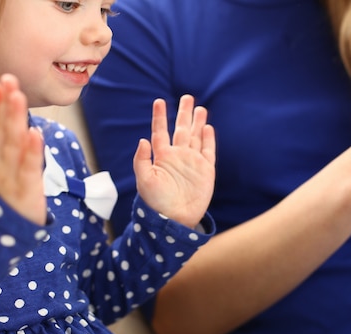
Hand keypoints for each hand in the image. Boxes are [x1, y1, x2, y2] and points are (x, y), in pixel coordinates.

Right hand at [0, 74, 46, 225]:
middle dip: (5, 105)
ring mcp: (9, 178)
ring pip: (12, 145)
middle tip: (9, 80)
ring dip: (15, 120)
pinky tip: (34, 134)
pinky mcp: (24, 192)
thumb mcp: (3, 173)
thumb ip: (6, 150)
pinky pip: (28, 169)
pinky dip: (30, 152)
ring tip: (19, 98)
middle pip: (2, 131)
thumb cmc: (7, 201)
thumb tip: (13, 125)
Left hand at [133, 95, 215, 227]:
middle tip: (186, 97)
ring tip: (200, 108)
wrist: (175, 218)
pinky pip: (208, 151)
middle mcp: (178, 156)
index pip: (160, 131)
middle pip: (181, 129)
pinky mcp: (205, 170)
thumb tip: (143, 140)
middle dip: (184, 113)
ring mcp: (192, 162)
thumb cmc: (156, 202)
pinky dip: (208, 139)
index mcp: (162, 156)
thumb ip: (142, 160)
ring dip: (197, 123)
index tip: (159, 101)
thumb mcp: (144, 181)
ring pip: (195, 136)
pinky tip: (207, 128)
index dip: (160, 116)